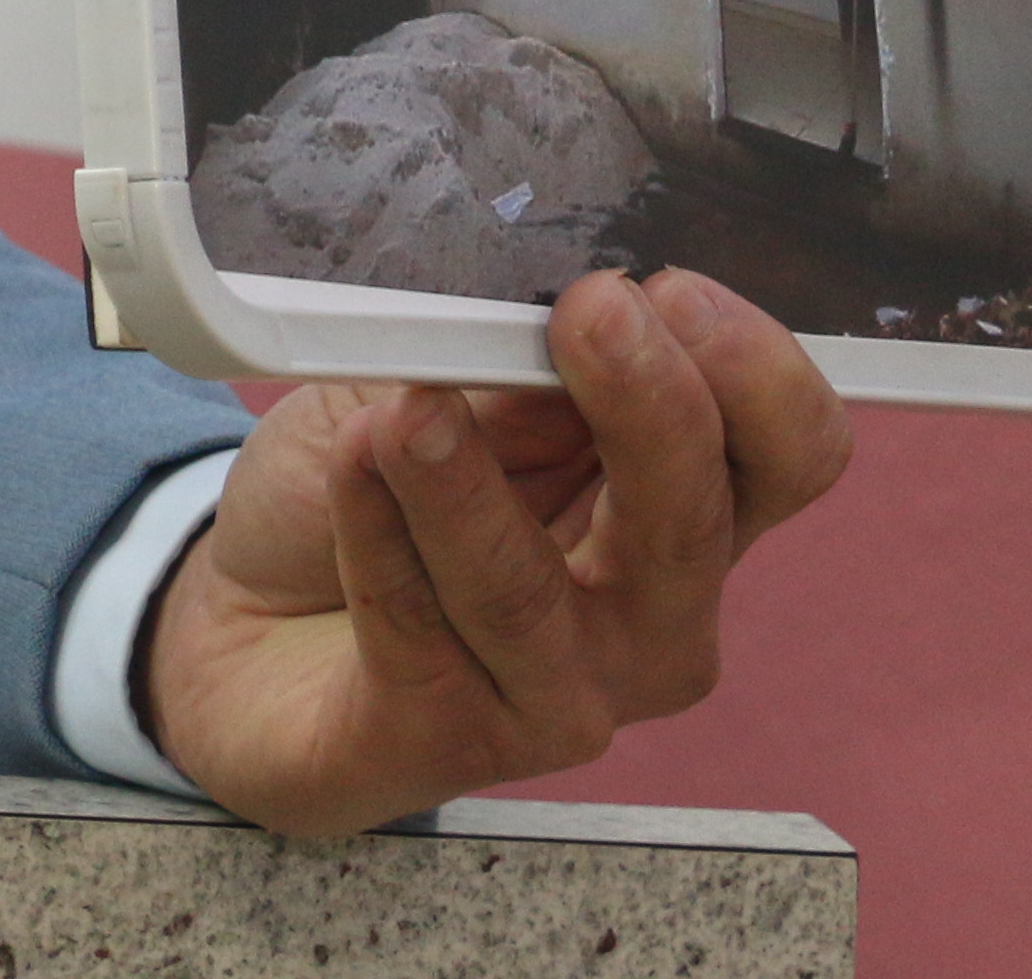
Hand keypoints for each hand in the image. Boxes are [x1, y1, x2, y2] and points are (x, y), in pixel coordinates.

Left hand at [141, 267, 852, 841]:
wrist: (242, 619)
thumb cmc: (370, 490)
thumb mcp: (440, 388)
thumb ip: (515, 369)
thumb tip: (575, 312)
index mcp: (682, 506)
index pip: (789, 450)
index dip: (754, 372)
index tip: (666, 290)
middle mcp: (652, 615)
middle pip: (698, 524)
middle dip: (649, 407)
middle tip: (590, 313)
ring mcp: (562, 694)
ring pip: (529, 590)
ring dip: (461, 481)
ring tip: (407, 407)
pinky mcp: (450, 741)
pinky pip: (417, 631)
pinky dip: (375, 533)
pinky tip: (351, 466)